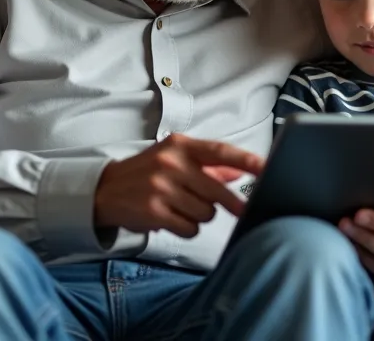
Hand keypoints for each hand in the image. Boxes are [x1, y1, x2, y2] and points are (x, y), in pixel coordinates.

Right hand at [93, 134, 263, 237]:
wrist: (105, 190)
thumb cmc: (147, 172)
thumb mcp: (175, 158)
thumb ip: (208, 165)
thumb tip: (238, 171)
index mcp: (181, 145)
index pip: (221, 152)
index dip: (247, 161)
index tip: (267, 168)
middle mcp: (171, 164)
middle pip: (218, 192)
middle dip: (230, 204)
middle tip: (241, 210)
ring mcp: (161, 188)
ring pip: (206, 213)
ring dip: (200, 216)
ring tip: (183, 208)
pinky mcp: (154, 212)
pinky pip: (190, 228)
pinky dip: (187, 228)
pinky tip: (173, 219)